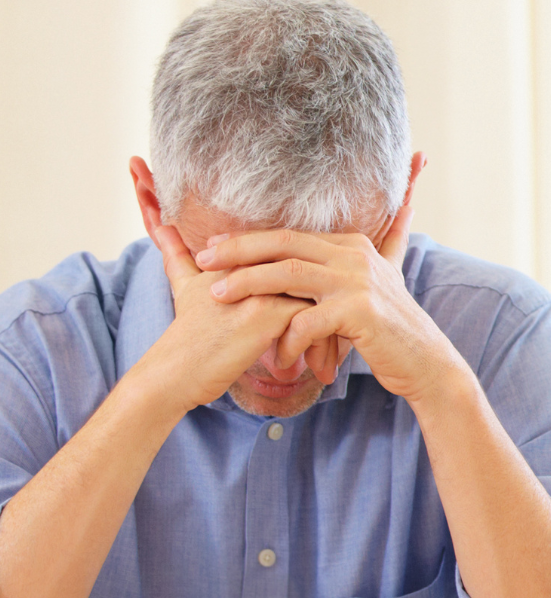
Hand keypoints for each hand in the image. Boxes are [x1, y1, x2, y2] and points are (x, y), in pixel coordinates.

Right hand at [137, 224, 316, 411]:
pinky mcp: (266, 316)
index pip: (294, 262)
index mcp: (236, 258)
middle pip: (312, 278)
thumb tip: (162, 225)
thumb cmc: (185, 338)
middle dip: (332, 309)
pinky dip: (323, 346)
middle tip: (341, 340)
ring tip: (330, 365)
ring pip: (319, 297)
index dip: (315, 292)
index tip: (325, 317)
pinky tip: (321, 371)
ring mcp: (259, 289)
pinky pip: (315, 320)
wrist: (173, 372)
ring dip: (333, 331)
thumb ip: (177, 255)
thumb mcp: (183, 287)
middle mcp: (249, 268)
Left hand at [197, 197, 463, 402]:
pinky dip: (286, 340)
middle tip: (202, 261)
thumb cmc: (390, 332)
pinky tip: (277, 358)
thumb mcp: (376, 285)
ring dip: (246, 285)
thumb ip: (360, 259)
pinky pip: (306, 321)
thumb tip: (356, 232)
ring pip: (287, 274)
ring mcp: (359, 281)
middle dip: (238, 251)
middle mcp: (356, 255)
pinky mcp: (360, 310)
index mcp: (353, 244)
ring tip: (216, 298)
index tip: (215, 247)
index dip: (249, 239)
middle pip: (283, 243)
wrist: (426, 363)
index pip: (291, 233)